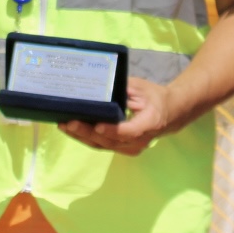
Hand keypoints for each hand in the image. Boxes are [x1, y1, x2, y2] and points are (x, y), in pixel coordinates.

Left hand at [59, 78, 179, 155]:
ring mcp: (131, 147)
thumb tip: (101, 84)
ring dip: (83, 137)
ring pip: (103, 145)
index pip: (130, 131)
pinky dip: (86, 138)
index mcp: (150, 122)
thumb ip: (123, 88)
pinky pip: (102, 145)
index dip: (113, 130)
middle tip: (69, 123)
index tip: (98, 126)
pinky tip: (72, 130)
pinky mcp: (122, 148)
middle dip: (88, 132)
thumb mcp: (142, 88)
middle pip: (111, 141)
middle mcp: (140, 140)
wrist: (169, 114)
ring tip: (64, 125)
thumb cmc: (154, 97)